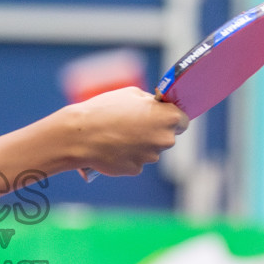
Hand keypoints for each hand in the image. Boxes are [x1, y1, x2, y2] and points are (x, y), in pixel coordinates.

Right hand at [68, 87, 188, 177]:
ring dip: (140, 144)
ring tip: (118, 134)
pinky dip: (127, 155)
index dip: (172, 118)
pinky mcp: (136, 169)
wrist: (80, 135)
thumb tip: (156, 106)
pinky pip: (135, 160)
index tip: (162, 116)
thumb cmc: (104, 110)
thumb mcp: (130, 94)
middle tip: (134, 124)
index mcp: (167, 117)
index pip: (183, 120)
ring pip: (151, 149)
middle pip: (167, 136)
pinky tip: (112, 146)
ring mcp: (150, 156)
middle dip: (154, 131)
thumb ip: (149, 101)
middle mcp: (164, 139)